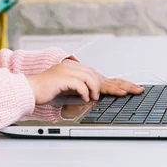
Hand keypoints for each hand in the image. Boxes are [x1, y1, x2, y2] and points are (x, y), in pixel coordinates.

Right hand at [26, 60, 143, 104]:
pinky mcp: (63, 77)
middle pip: (102, 76)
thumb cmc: (47, 91)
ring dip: (96, 90)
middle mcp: (75, 68)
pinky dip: (85, 92)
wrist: (30, 89)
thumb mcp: (68, 90)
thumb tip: (94, 96)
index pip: (102, 77)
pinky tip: (86, 98)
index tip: (132, 89)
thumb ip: (81, 89)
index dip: (117, 83)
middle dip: (120, 85)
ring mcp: (69, 71)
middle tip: (136, 91)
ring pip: (92, 78)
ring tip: (95, 98)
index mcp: (78, 70)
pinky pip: (80, 84)